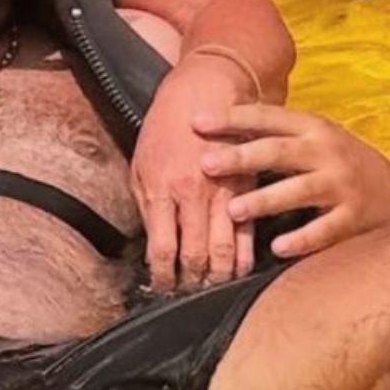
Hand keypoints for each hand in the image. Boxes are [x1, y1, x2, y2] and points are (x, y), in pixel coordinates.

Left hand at [131, 56, 255, 291]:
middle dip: (191, 283)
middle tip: (189, 299)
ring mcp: (222, 193)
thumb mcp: (141, 163)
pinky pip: (248, 231)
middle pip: (193, 256)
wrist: (204, 90)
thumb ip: (146, 205)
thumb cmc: (164, 127)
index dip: (163, 278)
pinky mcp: (246, 187)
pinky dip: (246, 255)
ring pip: (223, 249)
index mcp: (160, 190)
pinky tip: (244, 271)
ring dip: (220, 276)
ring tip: (215, 292)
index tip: (162, 291)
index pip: (161, 251)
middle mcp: (192, 196)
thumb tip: (150, 245)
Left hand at [195, 103, 389, 259]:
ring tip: (233, 209)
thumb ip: (274, 135)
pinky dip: (302, 239)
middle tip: (205, 164)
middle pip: (279, 151)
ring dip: (265, 200)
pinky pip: (325, 230)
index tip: (197, 122)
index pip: (268, 118)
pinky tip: (277, 247)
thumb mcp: (312, 139)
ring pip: (300, 190)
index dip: (233, 118)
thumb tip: (218, 127)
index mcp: (313, 128)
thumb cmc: (337, 163)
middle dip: (241, 156)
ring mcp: (343, 185)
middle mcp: (328, 152)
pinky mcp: (354, 218)